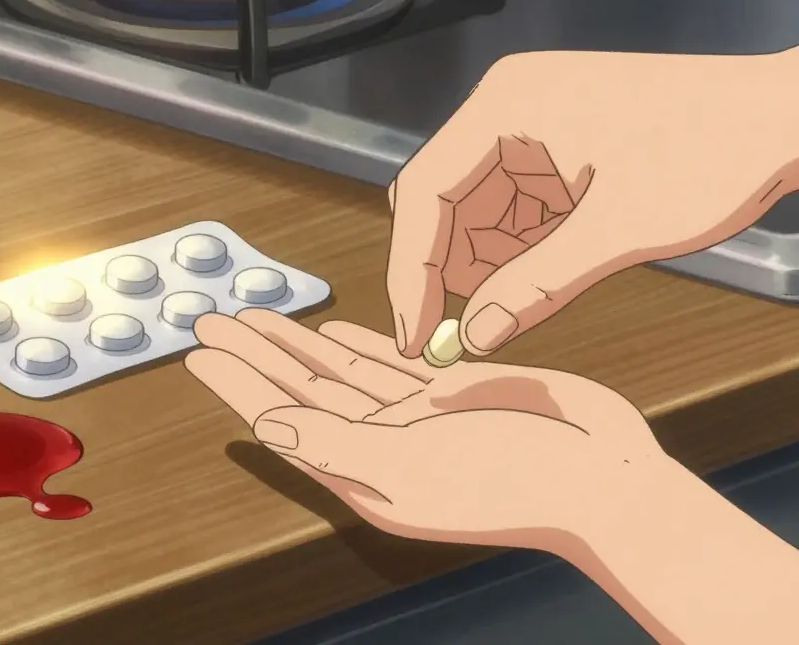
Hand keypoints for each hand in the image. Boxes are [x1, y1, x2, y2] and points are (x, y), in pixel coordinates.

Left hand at [187, 308, 666, 550]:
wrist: (603, 482)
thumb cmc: (515, 484)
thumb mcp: (414, 467)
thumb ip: (336, 445)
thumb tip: (267, 427)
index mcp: (362, 468)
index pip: (281, 416)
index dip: (237, 383)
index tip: (197, 352)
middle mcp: (380, 443)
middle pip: (299, 388)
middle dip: (254, 353)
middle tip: (210, 318)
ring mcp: (414, 419)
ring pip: (338, 370)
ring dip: (297, 342)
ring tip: (257, 315)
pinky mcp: (451, 392)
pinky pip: (390, 363)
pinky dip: (361, 344)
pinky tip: (337, 329)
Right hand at [388, 47, 798, 356]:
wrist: (785, 117)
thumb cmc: (715, 153)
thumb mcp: (620, 229)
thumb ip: (537, 285)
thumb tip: (473, 337)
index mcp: (506, 106)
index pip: (425, 192)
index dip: (410, 270)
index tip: (412, 335)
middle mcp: (505, 105)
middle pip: (440, 200)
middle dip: (445, 270)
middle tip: (452, 337)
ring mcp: (529, 121)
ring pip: (473, 208)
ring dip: (487, 263)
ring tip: (519, 302)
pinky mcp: (554, 141)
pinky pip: (510, 204)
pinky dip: (517, 247)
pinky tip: (543, 273)